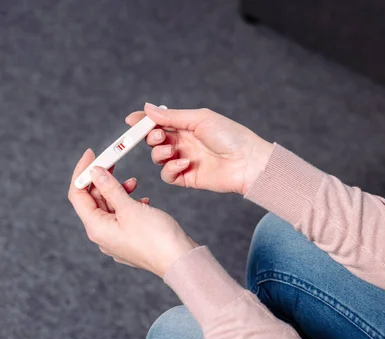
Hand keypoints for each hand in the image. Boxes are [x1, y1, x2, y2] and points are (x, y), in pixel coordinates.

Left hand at [68, 149, 197, 276]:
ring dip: (119, 192)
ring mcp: (116, 240)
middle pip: (94, 201)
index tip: (91, 155)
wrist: (180, 261)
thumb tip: (95, 173)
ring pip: (110, 208)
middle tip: (114, 161)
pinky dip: (129, 205)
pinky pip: (123, 218)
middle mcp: (102, 236)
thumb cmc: (157, 238)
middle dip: (104, 180)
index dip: (82, 173)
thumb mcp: (130, 208)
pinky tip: (143, 201)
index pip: (77, 195)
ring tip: (134, 183)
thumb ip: (111, 189)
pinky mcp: (130, 241)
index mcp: (96, 228)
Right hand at [125, 104, 273, 194]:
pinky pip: (168, 175)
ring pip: (158, 158)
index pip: (159, 122)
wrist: (248, 162)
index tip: (131, 121)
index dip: (144, 121)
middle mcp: (185, 142)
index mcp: (188, 126)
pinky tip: (182, 164)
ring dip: (159, 153)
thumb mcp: (200, 119)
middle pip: (155, 140)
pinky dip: (170, 169)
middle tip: (158, 136)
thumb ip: (172, 117)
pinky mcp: (188, 178)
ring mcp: (185, 160)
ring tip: (172, 151)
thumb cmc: (230, 136)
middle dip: (150, 137)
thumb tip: (147, 109)